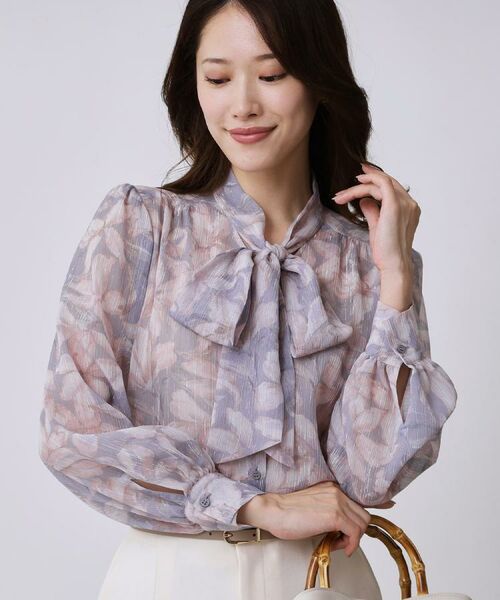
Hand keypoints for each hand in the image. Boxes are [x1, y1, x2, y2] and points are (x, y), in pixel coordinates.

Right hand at [237, 481, 393, 556]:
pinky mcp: (334, 514)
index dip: (378, 502)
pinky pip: (355, 532)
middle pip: (363, 513)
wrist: (272, 510)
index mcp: (331, 487)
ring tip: (336, 543)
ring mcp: (337, 500)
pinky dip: (351, 543)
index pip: (360, 495)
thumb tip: (343, 530)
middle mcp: (337, 490)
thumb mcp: (313, 507)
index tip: (390, 504)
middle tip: (341, 541)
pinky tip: (341, 547)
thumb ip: (330, 511)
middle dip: (357, 530)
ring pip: (362, 523)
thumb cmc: (287, 512)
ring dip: (353, 538)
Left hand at [333, 163, 420, 273]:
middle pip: (387, 182)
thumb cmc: (386, 251)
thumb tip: (364, 200)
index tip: (360, 179)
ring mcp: (405, 203)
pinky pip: (382, 183)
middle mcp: (410, 204)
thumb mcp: (377, 227)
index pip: (392, 188)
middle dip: (367, 179)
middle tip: (349, 182)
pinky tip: (356, 183)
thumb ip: (373, 211)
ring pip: (381, 183)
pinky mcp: (394, 206)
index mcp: (409, 209)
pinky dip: (369, 180)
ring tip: (341, 196)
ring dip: (359, 187)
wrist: (393, 264)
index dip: (376, 180)